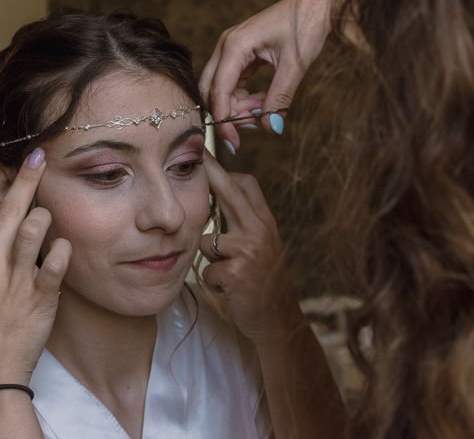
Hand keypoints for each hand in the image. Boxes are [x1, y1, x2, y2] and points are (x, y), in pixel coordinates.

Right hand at [0, 148, 71, 391]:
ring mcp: (16, 281)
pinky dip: (64, 250)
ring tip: (50, 216)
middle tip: (39, 157)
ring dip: (45, 216)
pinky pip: (57, 262)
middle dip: (26, 179)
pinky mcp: (42, 296)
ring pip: (32, 229)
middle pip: (6, 211)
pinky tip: (65, 248)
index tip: (8, 213)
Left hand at [198, 150, 298, 343]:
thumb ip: (244, 223)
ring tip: (225, 271)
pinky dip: (212, 280)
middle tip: (195, 155)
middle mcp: (260, 230)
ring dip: (209, 257)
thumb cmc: (262, 282)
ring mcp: (248, 250)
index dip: (224, 171)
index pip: (246, 185)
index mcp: (265, 222)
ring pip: (206, 239)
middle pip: (230, 192)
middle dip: (210, 173)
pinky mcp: (235, 272)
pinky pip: (207, 268)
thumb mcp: (262, 246)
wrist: (277, 319)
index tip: (206, 156)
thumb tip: (220, 197)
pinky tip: (227, 289)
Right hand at [199, 0, 345, 149]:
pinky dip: (244, 97)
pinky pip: (233, 83)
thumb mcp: (295, 66)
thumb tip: (271, 128)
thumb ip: (280, 98)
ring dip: (238, 106)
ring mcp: (231, 49)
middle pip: (212, 91)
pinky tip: (263, 100)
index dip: (224, 120)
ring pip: (221, 89)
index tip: (234, 144)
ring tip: (265, 108)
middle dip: (228, 114)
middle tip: (253, 127)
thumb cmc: (306, 26)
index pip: (219, 91)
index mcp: (235, 45)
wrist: (318, 5)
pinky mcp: (240, 54)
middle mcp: (227, 46)